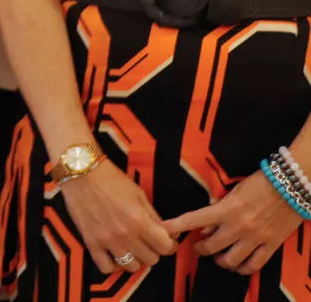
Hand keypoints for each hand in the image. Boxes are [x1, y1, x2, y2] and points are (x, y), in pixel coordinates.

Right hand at [59, 158, 176, 274]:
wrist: (80, 171)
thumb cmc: (111, 179)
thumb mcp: (138, 194)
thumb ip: (153, 216)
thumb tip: (165, 233)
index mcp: (140, 221)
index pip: (165, 247)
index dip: (168, 244)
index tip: (164, 240)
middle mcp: (125, 235)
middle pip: (151, 260)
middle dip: (153, 250)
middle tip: (146, 241)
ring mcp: (107, 241)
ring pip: (131, 267)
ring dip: (135, 258)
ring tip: (130, 247)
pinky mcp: (90, 242)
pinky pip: (106, 268)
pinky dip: (114, 265)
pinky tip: (114, 255)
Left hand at [163, 169, 303, 274]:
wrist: (290, 187)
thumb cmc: (258, 184)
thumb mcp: (233, 192)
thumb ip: (218, 208)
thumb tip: (205, 225)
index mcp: (225, 209)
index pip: (194, 219)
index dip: (176, 226)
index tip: (163, 230)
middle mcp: (238, 227)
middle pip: (211, 247)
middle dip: (200, 248)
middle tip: (198, 246)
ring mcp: (255, 238)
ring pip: (230, 261)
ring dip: (220, 261)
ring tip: (218, 257)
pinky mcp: (270, 246)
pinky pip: (253, 265)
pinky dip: (243, 269)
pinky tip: (238, 266)